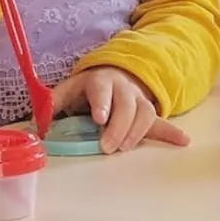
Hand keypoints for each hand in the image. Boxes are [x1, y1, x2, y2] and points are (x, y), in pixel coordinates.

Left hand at [52, 67, 189, 153]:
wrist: (117, 72)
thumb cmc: (90, 87)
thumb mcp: (70, 88)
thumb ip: (52, 103)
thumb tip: (36, 124)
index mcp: (101, 81)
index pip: (102, 90)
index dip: (102, 103)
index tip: (100, 118)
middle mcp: (123, 88)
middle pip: (126, 105)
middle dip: (118, 126)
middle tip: (108, 146)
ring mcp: (139, 99)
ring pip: (144, 113)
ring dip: (136, 132)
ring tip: (125, 148)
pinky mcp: (149, 112)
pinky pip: (161, 121)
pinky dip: (172, 132)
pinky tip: (183, 141)